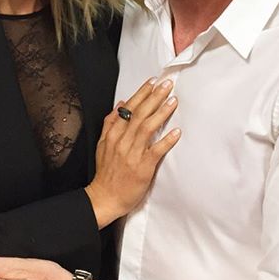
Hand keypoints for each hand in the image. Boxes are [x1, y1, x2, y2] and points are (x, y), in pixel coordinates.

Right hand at [85, 78, 179, 227]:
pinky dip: (166, 140)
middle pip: (140, 114)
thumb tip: (122, 104)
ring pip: (147, 128)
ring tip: (173, 101)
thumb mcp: (102, 144)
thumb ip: (111, 123)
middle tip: (167, 84)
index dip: (142, 94)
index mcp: (113, 134)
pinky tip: (177, 132)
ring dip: (161, 113)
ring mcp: (132, 154)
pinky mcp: (143, 167)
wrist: (105, 197)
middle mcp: (122, 141)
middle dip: (154, 97)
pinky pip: (156, 151)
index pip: (129, 108)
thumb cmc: (106, 172)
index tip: (153, 82)